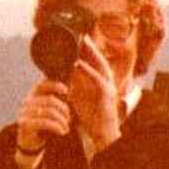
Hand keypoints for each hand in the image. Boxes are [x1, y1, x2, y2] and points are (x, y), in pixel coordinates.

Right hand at [15, 80, 73, 153]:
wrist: (29, 144)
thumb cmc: (41, 126)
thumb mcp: (46, 111)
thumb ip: (53, 102)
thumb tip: (69, 91)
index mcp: (31, 96)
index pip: (42, 85)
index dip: (55, 85)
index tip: (66, 91)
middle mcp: (26, 102)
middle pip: (50, 100)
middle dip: (63, 109)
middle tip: (69, 118)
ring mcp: (24, 113)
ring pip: (49, 112)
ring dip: (62, 120)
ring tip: (66, 127)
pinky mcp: (26, 124)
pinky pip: (45, 122)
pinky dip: (57, 127)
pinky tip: (62, 131)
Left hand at [68, 36, 122, 150]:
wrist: (101, 134)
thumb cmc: (91, 117)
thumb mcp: (78, 96)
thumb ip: (72, 84)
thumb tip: (59, 73)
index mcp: (101, 81)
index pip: (95, 61)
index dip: (88, 50)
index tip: (79, 38)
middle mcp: (107, 81)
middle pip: (100, 59)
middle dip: (91, 47)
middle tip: (82, 34)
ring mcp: (109, 87)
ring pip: (101, 65)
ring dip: (92, 53)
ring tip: (82, 42)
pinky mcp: (107, 95)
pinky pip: (98, 80)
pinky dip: (88, 70)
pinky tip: (79, 63)